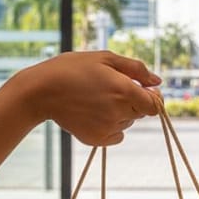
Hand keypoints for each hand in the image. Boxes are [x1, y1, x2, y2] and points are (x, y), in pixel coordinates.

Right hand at [27, 51, 160, 145]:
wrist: (41, 91)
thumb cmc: (73, 68)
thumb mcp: (105, 58)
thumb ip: (136, 69)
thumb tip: (158, 81)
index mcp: (125, 91)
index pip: (155, 104)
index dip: (152, 97)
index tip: (141, 89)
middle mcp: (120, 112)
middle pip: (141, 113)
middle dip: (133, 102)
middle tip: (110, 89)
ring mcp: (108, 128)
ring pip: (127, 123)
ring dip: (120, 113)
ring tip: (96, 99)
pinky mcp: (96, 140)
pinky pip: (116, 136)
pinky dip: (111, 127)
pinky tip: (93, 113)